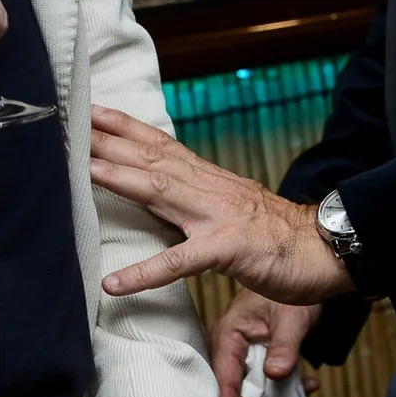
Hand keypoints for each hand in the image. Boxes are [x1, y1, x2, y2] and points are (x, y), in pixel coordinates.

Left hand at [88, 106, 352, 303]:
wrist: (325, 248)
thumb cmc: (275, 234)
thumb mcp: (230, 206)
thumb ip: (197, 198)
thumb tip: (162, 192)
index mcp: (208, 179)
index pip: (161, 145)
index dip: (125, 127)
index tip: (91, 112)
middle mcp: (209, 189)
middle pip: (152, 160)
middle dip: (110, 143)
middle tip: (70, 127)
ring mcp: (218, 217)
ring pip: (162, 193)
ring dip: (121, 180)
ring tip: (82, 172)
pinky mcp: (229, 249)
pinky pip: (181, 262)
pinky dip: (146, 272)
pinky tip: (115, 284)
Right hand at [208, 290, 322, 396]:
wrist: (305, 273)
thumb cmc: (293, 287)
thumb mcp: (292, 317)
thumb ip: (285, 347)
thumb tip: (276, 376)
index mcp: (228, 338)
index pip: (224, 388)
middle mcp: (230, 351)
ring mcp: (242, 358)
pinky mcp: (256, 361)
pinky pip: (264, 389)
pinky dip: (285, 396)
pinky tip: (308, 389)